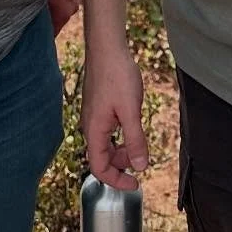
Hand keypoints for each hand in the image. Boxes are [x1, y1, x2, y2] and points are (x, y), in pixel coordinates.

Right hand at [81, 44, 147, 191]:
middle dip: (122, 164)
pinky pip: (107, 130)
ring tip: (139, 142)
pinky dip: (120, 135)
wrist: (107, 47)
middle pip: (102, 157)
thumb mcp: (131, 110)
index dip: (116, 181)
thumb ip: (135, 140)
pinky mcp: (99, 106)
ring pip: (105, 143)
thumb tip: (140, 167)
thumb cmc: (117, 75)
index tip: (135, 184)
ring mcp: (93, 115)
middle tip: (142, 160)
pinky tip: (132, 126)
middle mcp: (90, 125)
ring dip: (122, 149)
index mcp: (94, 130)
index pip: (99, 168)